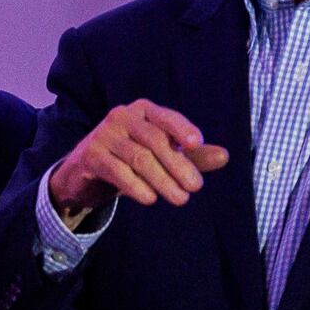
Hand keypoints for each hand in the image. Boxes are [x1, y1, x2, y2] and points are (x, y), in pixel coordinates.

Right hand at [49, 99, 229, 216]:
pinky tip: (150, 199)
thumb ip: (192, 156)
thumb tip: (225, 157)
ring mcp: (104, 135)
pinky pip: (117, 171)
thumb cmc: (130, 158)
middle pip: (154, 140)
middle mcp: (122, 117)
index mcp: (143, 110)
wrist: (85, 172)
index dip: (182, 129)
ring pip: (139, 158)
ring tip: (181, 199)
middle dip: (177, 164)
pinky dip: (136, 186)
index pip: (166, 117)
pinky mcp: (91, 156)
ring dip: (162, 180)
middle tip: (196, 187)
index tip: (196, 144)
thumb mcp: (162, 155)